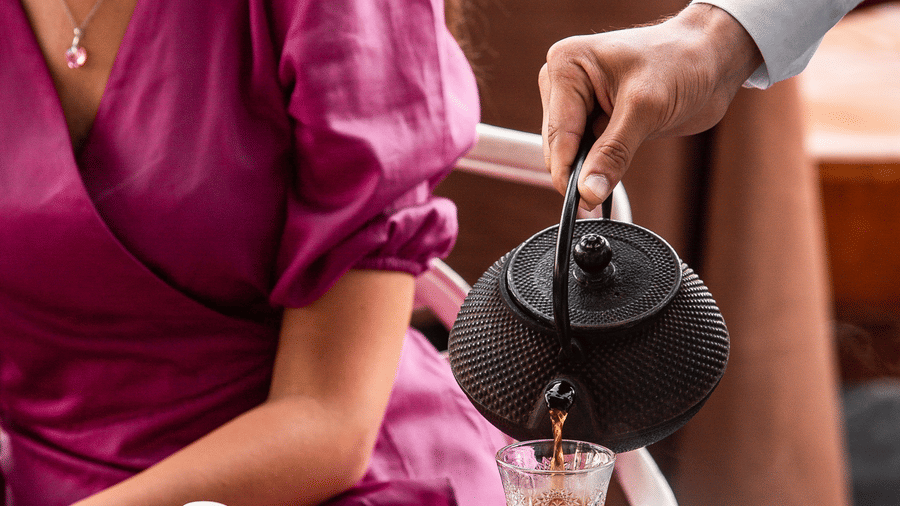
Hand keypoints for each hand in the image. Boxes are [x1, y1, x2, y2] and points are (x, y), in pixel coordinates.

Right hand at [539, 3, 762, 208]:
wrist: (713, 59)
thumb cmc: (682, 62)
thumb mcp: (645, 109)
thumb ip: (613, 152)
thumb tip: (589, 191)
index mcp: (567, 65)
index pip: (558, 132)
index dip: (568, 171)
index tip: (583, 202)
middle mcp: (566, 82)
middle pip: (558, 146)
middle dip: (578, 172)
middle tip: (599, 197)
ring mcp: (579, 101)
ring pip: (571, 154)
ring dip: (590, 170)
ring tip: (613, 174)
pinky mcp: (596, 118)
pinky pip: (587, 153)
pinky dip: (599, 167)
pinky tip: (614, 169)